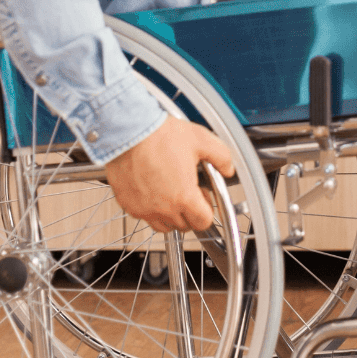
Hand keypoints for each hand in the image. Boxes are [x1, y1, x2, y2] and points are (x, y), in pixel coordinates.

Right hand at [103, 116, 234, 232]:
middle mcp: (163, 208)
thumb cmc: (159, 135)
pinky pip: (144, 216)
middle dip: (190, 212)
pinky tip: (153, 189)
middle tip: (188, 190)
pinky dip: (151, 209)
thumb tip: (228, 169)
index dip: (207, 210)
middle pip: (184, 225)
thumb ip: (222, 157)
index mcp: (183, 197)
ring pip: (163, 225)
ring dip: (171, 215)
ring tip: (171, 192)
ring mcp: (143, 209)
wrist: (128, 132)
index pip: (203, 222)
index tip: (203, 197)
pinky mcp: (128, 204)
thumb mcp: (201, 139)